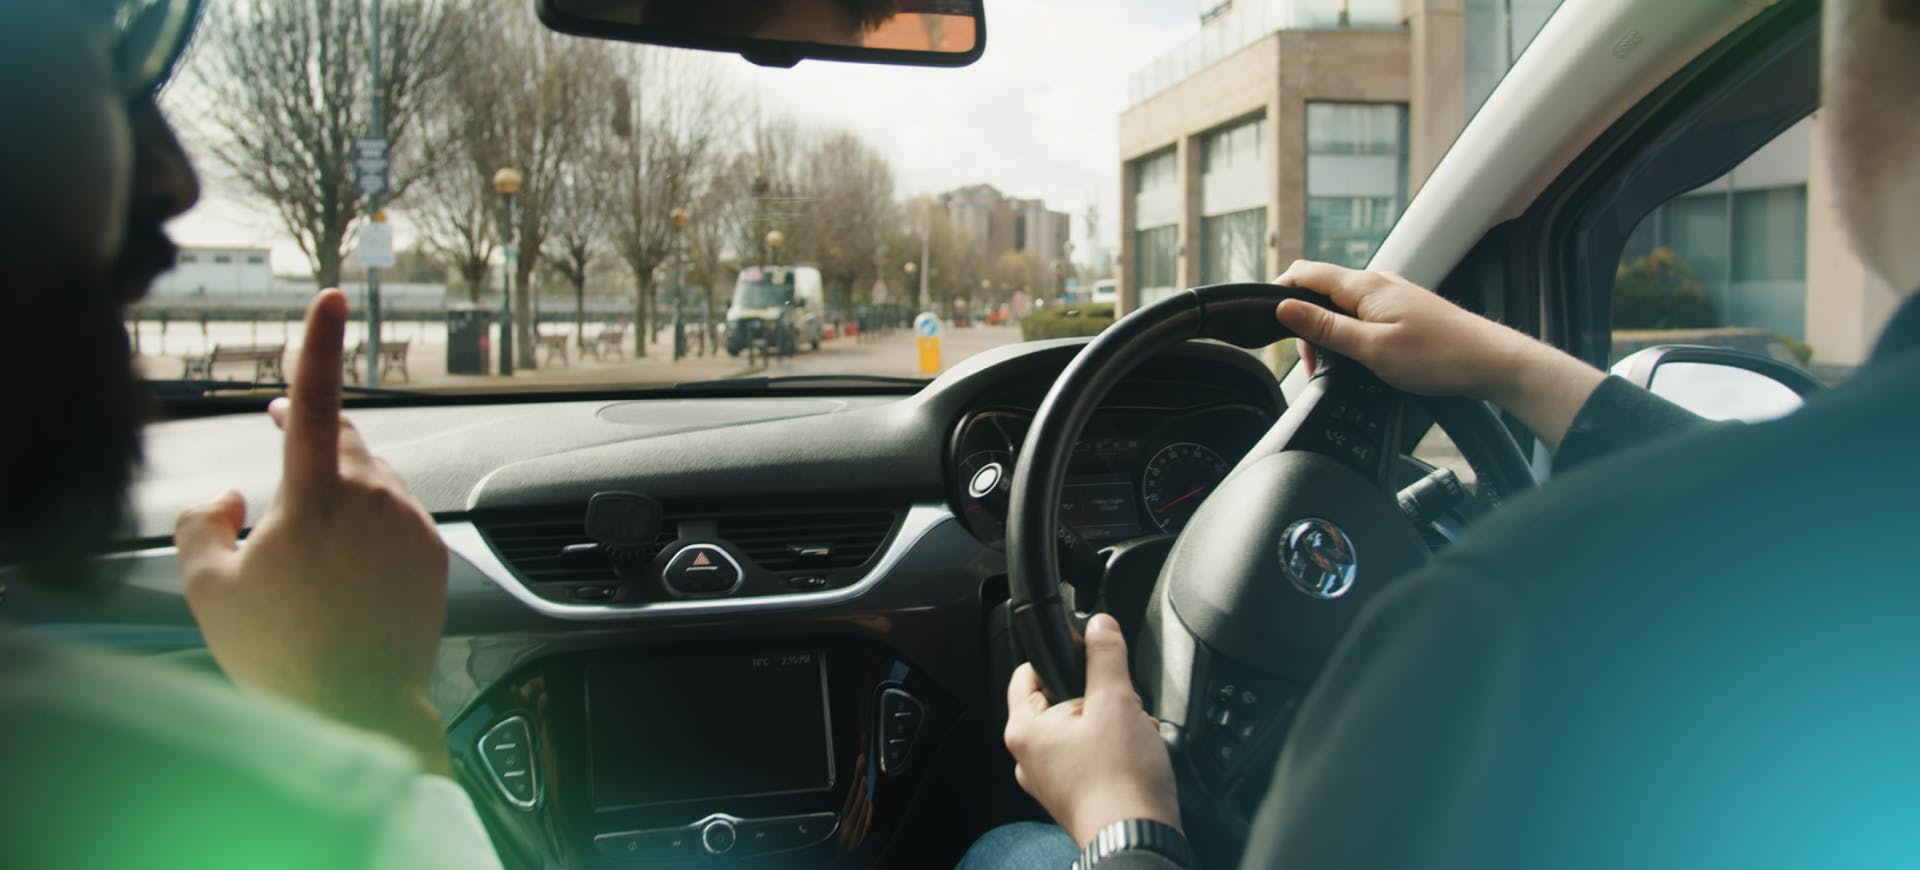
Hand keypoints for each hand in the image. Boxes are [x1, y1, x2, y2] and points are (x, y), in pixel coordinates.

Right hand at [175, 289, 451, 774]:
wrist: (362, 707)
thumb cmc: (284, 652)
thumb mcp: (210, 589)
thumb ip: (199, 526)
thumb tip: (225, 496)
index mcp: (317, 495)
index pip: (315, 399)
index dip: (321, 344)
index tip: (332, 298)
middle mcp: (374, 498)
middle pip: (340, 441)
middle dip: (308, 428)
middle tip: (277, 421)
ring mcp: (410, 525)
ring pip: (370, 483)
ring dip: (339, 489)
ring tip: (306, 536)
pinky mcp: (433, 554)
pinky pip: (395, 521)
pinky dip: (367, 529)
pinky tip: (344, 568)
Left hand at [1004, 614, 1179, 848]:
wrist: (1138, 836)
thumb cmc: (1120, 781)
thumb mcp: (1116, 701)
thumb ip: (1106, 656)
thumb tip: (1101, 627)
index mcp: (1025, 731)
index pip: (1026, 674)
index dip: (1057, 658)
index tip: (1083, 654)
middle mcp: (1030, 758)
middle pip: (1059, 702)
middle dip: (1096, 696)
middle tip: (1119, 703)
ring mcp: (1051, 780)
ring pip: (1078, 731)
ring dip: (1109, 724)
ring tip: (1132, 733)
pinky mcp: (1074, 795)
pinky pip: (1089, 758)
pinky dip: (1112, 751)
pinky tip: (1135, 755)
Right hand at [1272, 260, 1604, 449]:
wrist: (1491, 362)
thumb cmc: (1439, 357)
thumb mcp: (1371, 349)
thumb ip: (1326, 328)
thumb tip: (1286, 308)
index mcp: (1365, 286)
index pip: (1306, 272)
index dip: (1280, 290)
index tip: (1268, 319)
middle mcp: (1378, 282)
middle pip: (1322, 289)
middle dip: (1305, 322)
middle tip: (1309, 364)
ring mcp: (1393, 294)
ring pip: (1342, 303)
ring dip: (1328, 330)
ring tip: (1332, 366)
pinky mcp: (1405, 308)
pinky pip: (1363, 312)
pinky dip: (1349, 332)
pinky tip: (1358, 357)